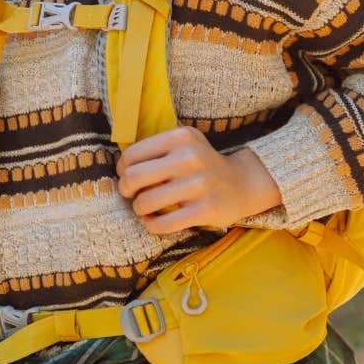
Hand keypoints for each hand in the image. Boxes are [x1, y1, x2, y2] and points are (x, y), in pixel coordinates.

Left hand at [114, 126, 283, 234]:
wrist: (243, 183)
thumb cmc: (202, 164)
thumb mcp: (185, 144)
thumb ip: (156, 149)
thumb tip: (120, 168)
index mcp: (181, 138)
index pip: (132, 155)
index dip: (122, 169)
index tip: (128, 176)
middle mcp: (189, 158)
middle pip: (133, 177)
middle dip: (125, 189)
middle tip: (131, 194)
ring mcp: (198, 185)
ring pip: (144, 202)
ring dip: (139, 208)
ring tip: (145, 208)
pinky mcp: (205, 210)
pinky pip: (162, 224)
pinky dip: (151, 225)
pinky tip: (154, 221)